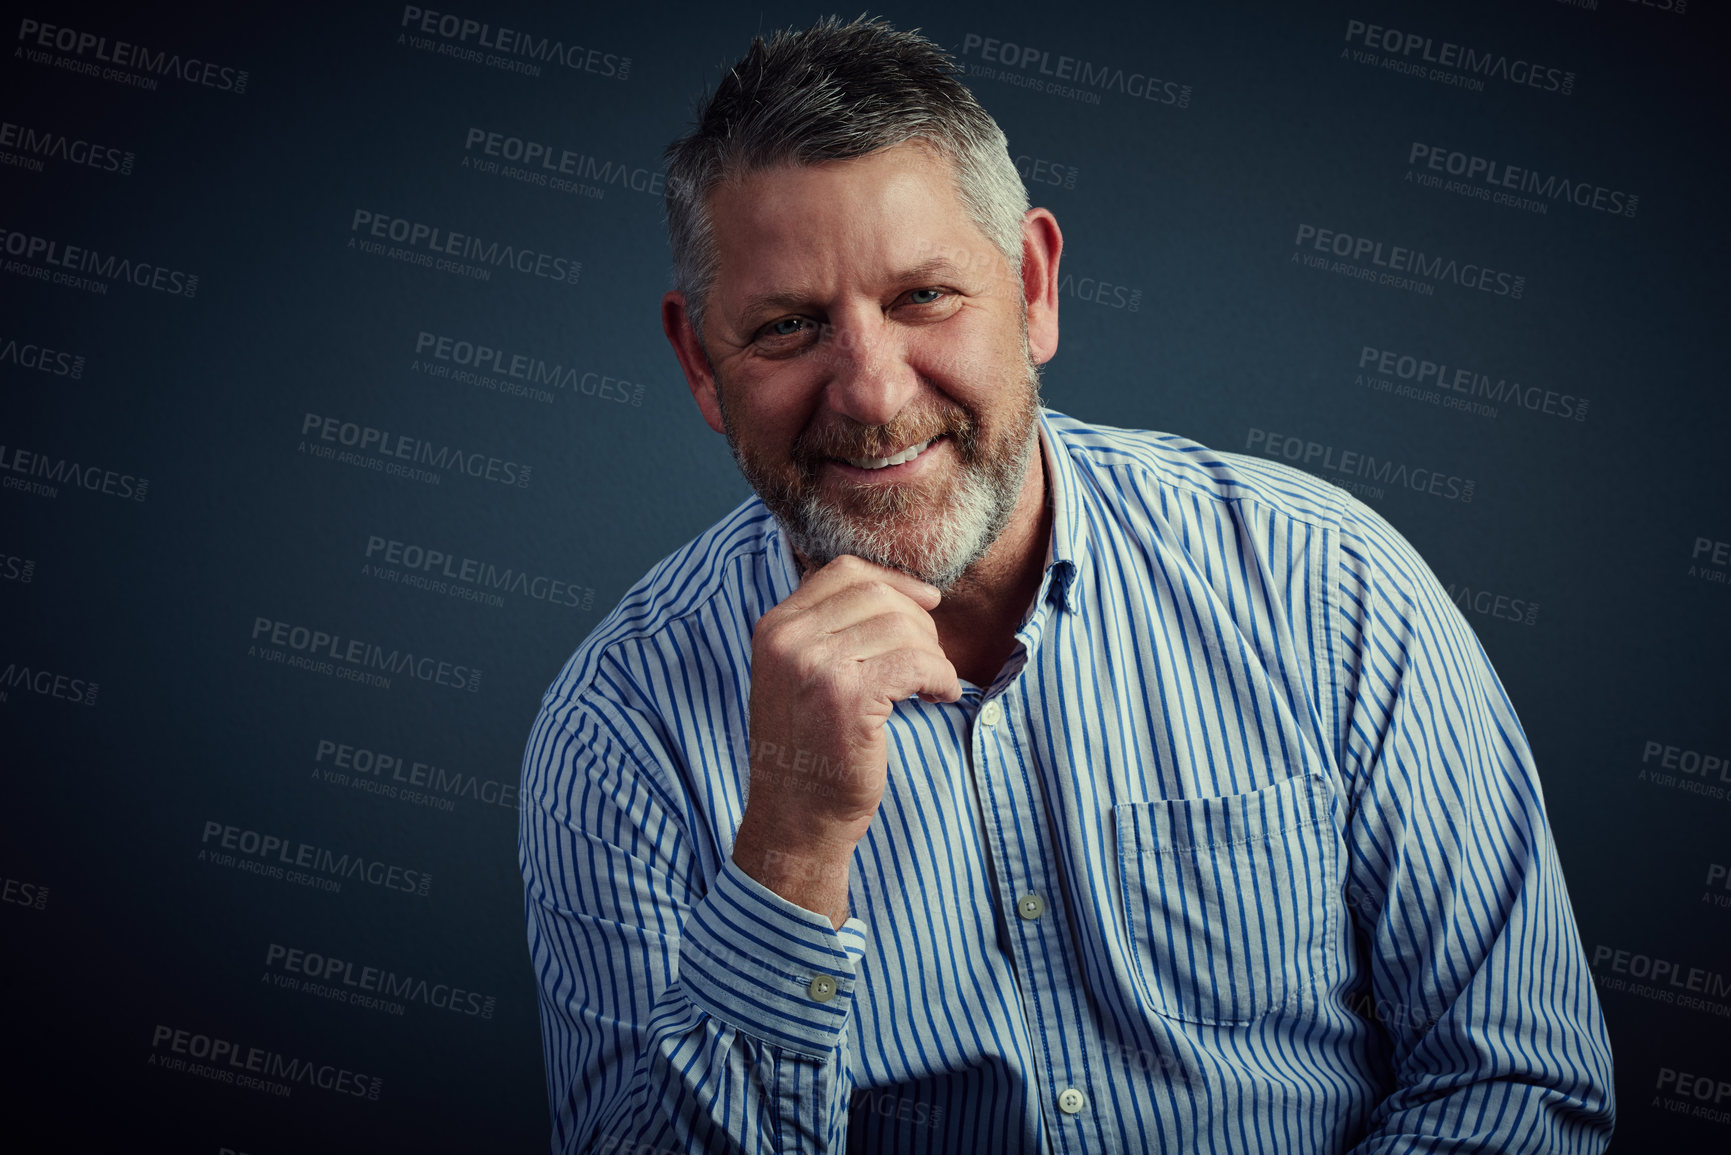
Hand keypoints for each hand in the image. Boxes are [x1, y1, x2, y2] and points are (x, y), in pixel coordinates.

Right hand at [732, 555, 961, 925]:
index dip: (894, 581)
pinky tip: (939, 696)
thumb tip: (903, 590)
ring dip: (933, 655)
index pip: (844, 571)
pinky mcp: (849, 695)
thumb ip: (830, 630)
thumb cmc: (810, 751)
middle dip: (919, 623)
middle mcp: (789, 639)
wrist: (796, 818)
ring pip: (903, 627)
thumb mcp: (801, 676)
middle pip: (877, 595)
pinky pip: (918, 663)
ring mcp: (816, 664)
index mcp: (774, 627)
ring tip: (932, 684)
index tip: (926, 604)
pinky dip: (941, 677)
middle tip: (930, 660)